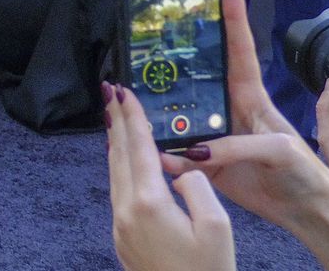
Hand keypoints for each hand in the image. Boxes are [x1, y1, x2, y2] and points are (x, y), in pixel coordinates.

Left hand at [107, 83, 235, 270]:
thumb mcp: (218, 228)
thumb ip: (198, 188)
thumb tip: (180, 170)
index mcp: (149, 202)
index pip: (139, 148)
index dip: (132, 117)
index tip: (123, 90)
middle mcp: (126, 210)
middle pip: (119, 155)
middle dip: (117, 121)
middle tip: (110, 92)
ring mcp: (120, 225)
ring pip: (115, 173)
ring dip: (116, 143)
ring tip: (115, 118)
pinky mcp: (122, 238)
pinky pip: (118, 191)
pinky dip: (120, 167)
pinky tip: (124, 162)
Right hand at [149, 0, 328, 230]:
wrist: (307, 211)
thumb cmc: (304, 171)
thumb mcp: (277, 149)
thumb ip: (235, 146)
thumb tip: (190, 152)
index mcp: (251, 97)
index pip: (240, 49)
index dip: (233, 18)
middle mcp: (228, 110)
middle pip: (196, 77)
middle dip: (173, 56)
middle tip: (147, 36)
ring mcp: (215, 137)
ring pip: (178, 116)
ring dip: (157, 110)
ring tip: (130, 96)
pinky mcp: (205, 165)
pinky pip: (176, 155)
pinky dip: (161, 155)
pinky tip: (146, 150)